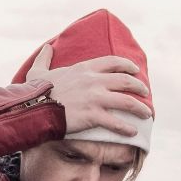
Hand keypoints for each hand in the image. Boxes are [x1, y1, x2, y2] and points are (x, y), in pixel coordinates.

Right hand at [25, 44, 151, 138]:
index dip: (127, 66)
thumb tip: (47, 47)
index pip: (113, 62)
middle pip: (126, 80)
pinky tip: (133, 132)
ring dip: (140, 108)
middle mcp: (94, 81)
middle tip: (146, 93)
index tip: (135, 70)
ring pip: (127, 101)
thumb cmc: (34, 92)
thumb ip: (44, 58)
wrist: (33, 109)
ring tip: (147, 114)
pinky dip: (127, 128)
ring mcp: (95, 98)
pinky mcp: (93, 115)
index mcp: (84, 68)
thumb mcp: (38, 71)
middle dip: (139, 86)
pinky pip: (116, 122)